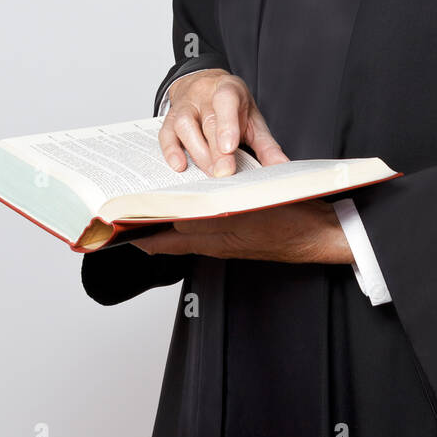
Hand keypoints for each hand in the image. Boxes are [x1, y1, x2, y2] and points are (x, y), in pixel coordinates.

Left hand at [131, 199, 354, 263]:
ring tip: (152, 196)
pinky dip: (193, 211)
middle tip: (128, 204)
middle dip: (148, 223)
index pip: (163, 242)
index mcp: (212, 240)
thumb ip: (207, 216)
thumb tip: (171, 216)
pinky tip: (194, 194)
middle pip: (171, 236)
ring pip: (187, 228)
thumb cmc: (289, 223)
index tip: (115, 223)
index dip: (137, 234)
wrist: (321, 233)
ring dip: (169, 216)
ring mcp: (229, 237)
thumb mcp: (245, 213)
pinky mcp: (242, 229)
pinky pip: (207, 223)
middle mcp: (216, 242)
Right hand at [159, 67, 287, 176]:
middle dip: (216, 150)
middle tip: (225, 173)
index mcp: (228, 89)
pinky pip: (166, 133)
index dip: (227, 124)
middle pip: (207, 121)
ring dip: (197, 153)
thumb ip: (266, 144)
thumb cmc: (232, 106)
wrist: (205, 84)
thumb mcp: (253, 119)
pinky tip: (180, 166)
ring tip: (211, 173)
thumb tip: (282, 166)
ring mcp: (185, 106)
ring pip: (184, 126)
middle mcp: (203, 95)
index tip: (230, 148)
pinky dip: (171, 150)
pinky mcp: (170, 118)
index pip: (226, 102)